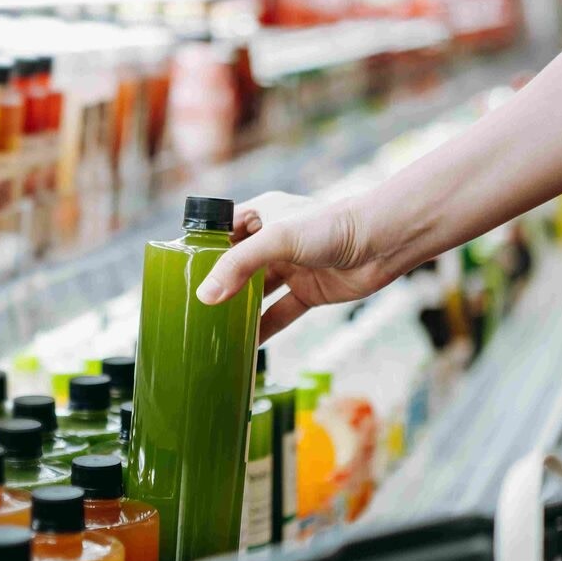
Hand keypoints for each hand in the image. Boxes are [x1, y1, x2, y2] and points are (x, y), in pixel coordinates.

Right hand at [195, 191, 394, 340]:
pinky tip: (246, 346)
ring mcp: (292, 268)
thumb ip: (239, 266)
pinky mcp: (309, 292)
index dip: (200, 251)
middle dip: (216, 286)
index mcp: (261, 214)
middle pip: (236, 267)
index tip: (177, 273)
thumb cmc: (332, 226)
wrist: (384, 241)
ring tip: (211, 331)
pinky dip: (264, 329)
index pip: (220, 232)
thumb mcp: (277, 240)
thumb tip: (205, 296)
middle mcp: (273, 241)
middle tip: (190, 309)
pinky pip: (279, 314)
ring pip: (256, 294)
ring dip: (238, 311)